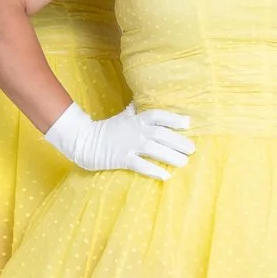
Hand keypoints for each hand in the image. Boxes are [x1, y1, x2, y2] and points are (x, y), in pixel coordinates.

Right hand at [43, 102, 194, 179]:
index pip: (157, 115)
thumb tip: (140, 101)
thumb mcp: (122, 117)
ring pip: (153, 149)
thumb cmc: (107, 129)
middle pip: (160, 134)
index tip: (188, 123)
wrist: (84, 141)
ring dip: (170, 156)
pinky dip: (153, 170)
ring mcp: (128, 144)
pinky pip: (140, 165)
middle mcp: (134, 131)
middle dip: (178, 141)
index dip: (173, 118)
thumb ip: (134, 111)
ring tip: (184, 162)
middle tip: (192, 149)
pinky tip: (165, 176)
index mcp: (136, 119)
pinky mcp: (121, 158)